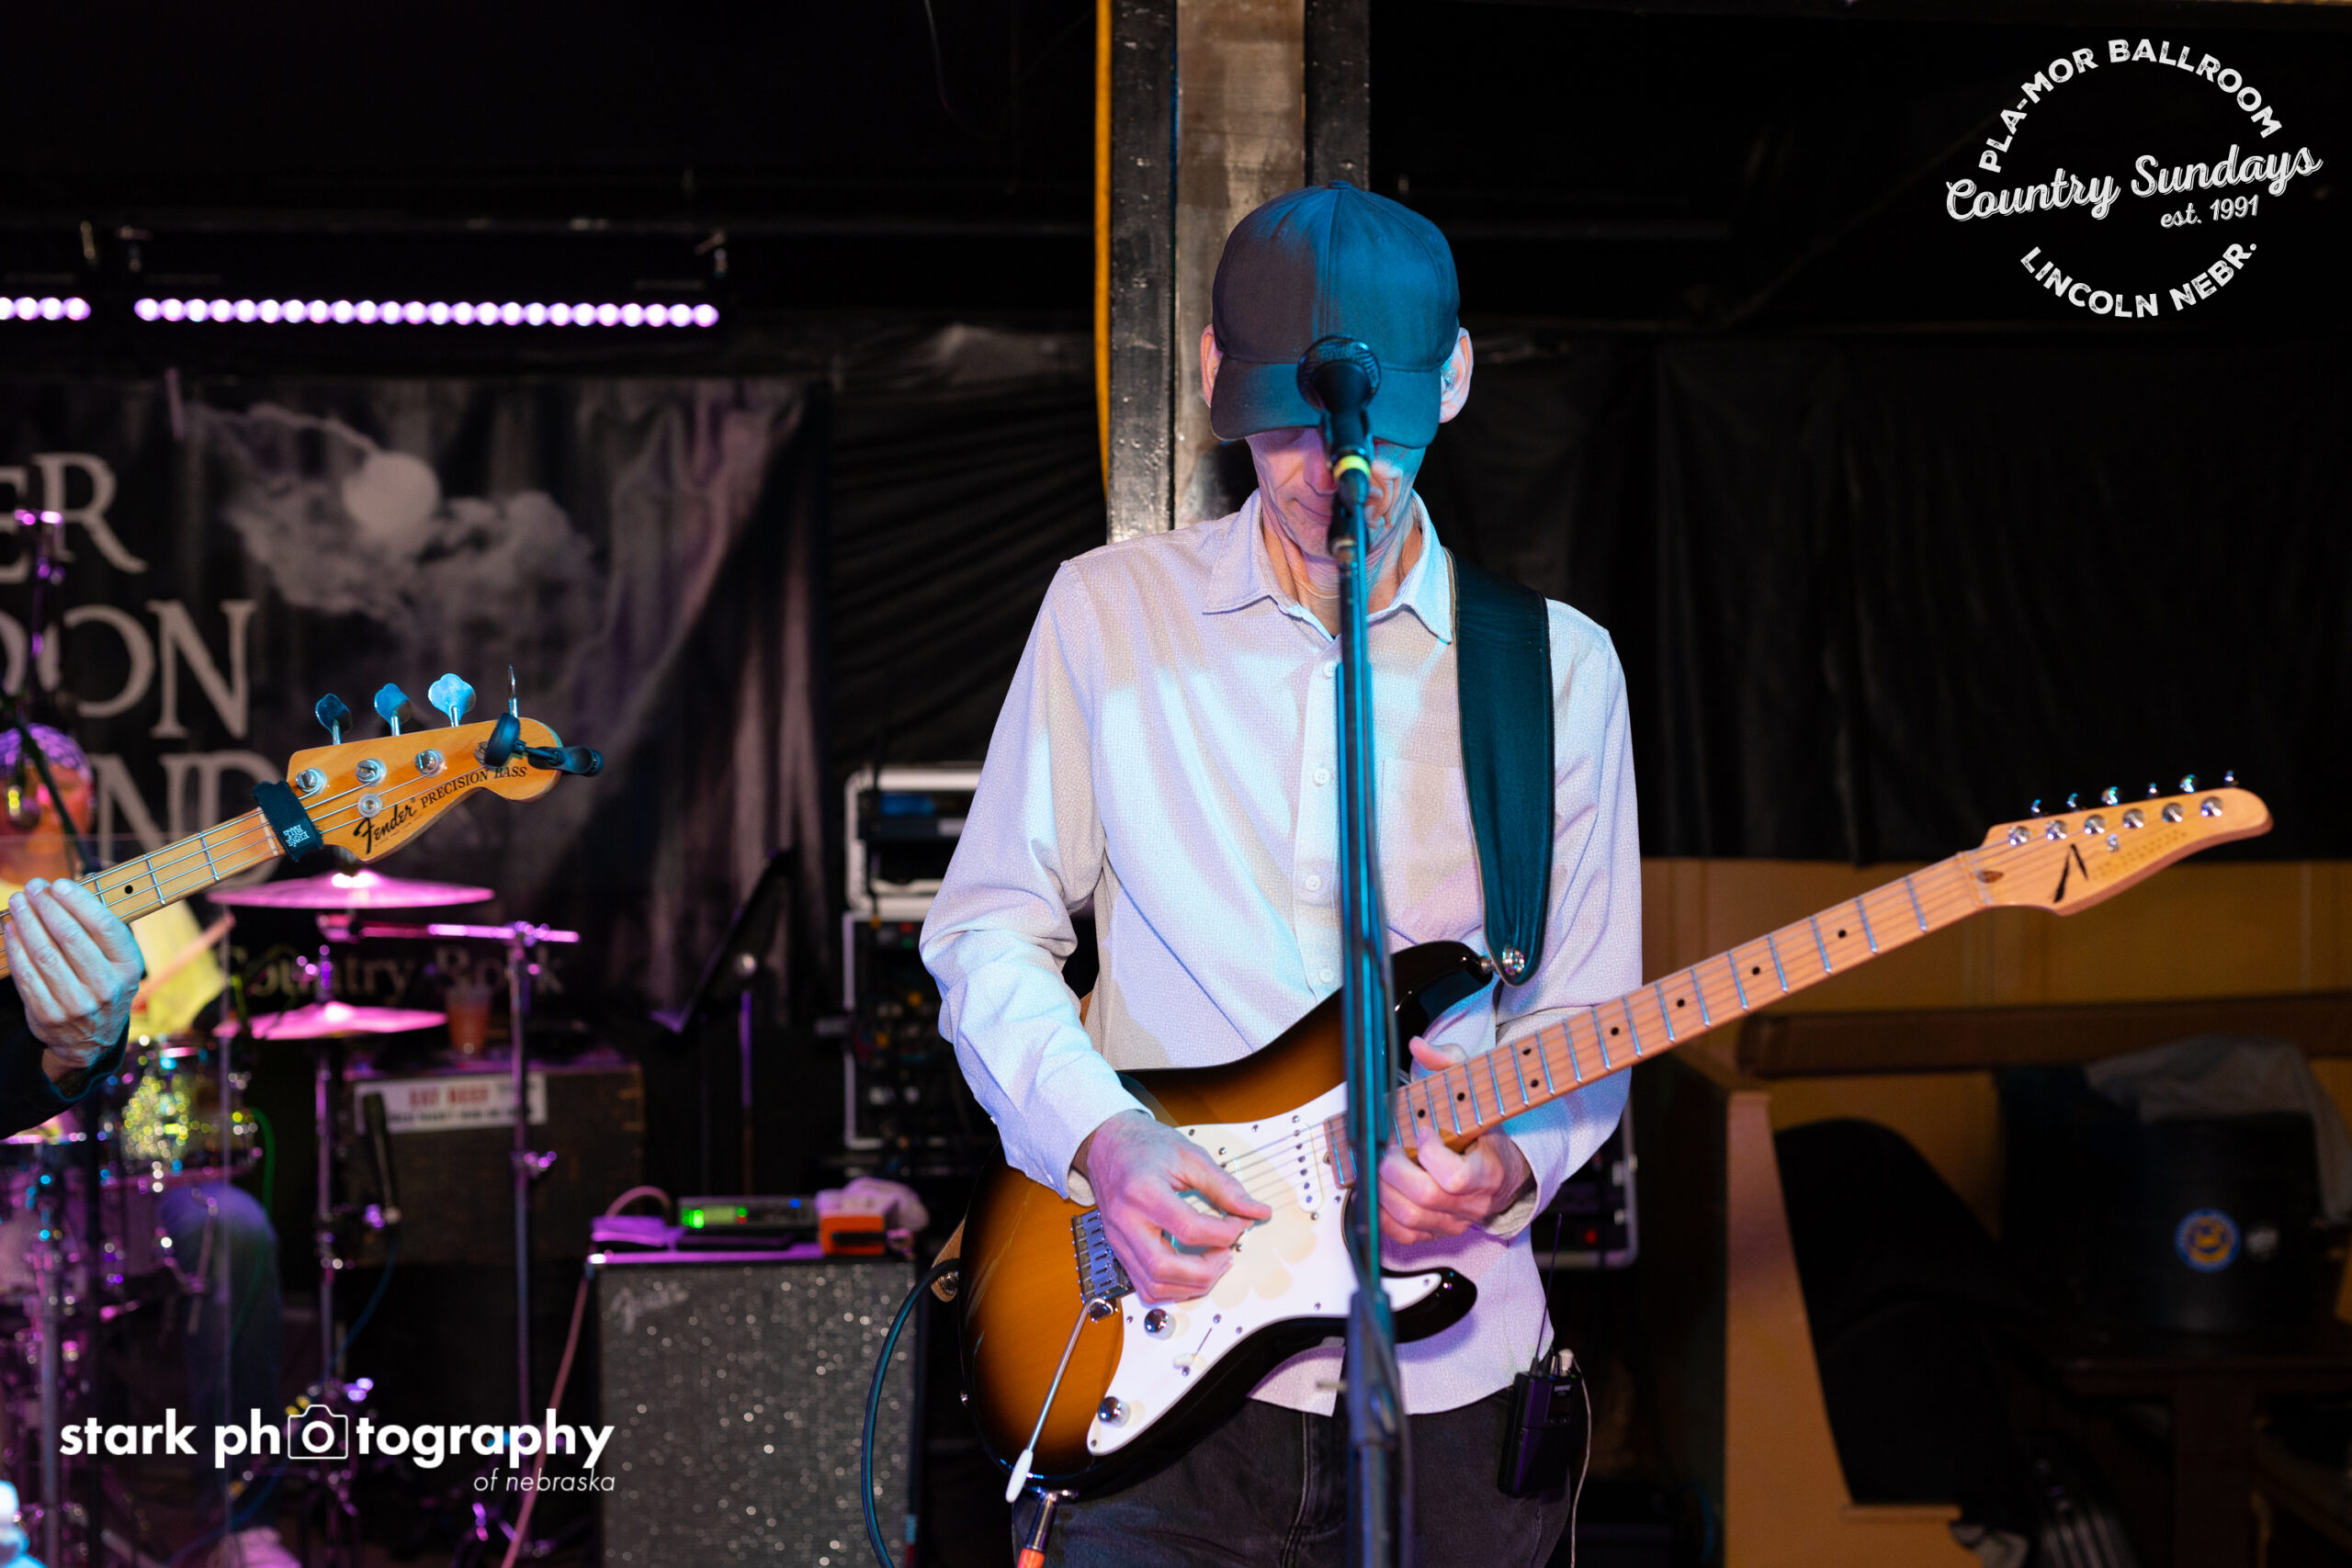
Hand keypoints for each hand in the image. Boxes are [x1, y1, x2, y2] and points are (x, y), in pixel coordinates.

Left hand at [4, 877, 142, 1081]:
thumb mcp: (119, 964)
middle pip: (70, 938)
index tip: (59, 885)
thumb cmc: (104, 987)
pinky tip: (11, 929)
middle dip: (47, 907)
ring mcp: (77, 1003)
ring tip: (17, 902)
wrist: (92, 1040)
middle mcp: (106, 987)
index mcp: (128, 969)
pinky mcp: (49, 1014)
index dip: (79, 902)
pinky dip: (15, 948)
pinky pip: (27, 975)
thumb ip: (104, 931)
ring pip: (45, 954)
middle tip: (33, 888)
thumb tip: (76, 889)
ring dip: (27, 923)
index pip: (104, 927)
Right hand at [1075, 1110, 1272, 1303]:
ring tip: (1214, 1263)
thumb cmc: (1145, 1146)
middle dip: (1207, 1270)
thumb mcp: (1189, 1156)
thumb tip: (1255, 1211)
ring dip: (1191, 1285)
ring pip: (1153, 1287)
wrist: (1109, 1145)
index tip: (1240, 1222)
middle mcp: (1125, 1221)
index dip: (1224, 1232)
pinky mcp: (1119, 1251)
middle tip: (1227, 1252)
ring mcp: (1118, 1240)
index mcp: (1142, 1192)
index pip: (1188, 1229)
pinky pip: (1145, 1287)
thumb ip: (1224, 1186)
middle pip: (1164, 1268)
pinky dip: (1173, 1289)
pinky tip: (1192, 1272)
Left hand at [1378, 1035, 1533, 1245]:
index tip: (1423, 1132)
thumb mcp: (1473, 1091)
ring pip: (1409, 1218)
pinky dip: (1382, 1215)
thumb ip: (1450, 1065)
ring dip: (1383, 1190)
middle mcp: (1473, 1204)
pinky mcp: (1436, 1232)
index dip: (1431, 1155)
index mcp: (1488, 1172)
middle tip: (1386, 1149)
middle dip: (1394, 1170)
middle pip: (1425, 1198)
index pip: (1455, 1178)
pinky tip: (1377, 1190)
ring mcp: (1454, 1222)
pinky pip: (1403, 1235)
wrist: (1499, 1168)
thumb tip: (1419, 1046)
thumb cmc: (1482, 1130)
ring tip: (1378, 1165)